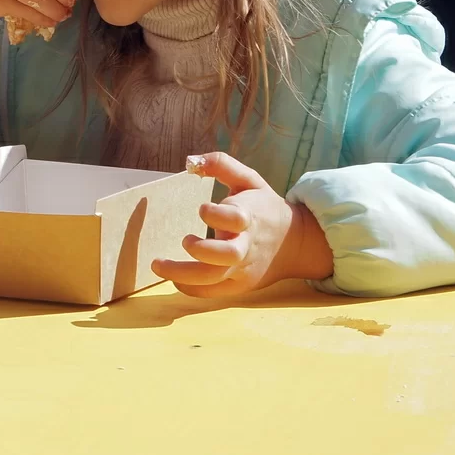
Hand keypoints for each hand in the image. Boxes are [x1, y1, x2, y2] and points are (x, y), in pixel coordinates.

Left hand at [153, 151, 333, 299]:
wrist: (296, 243)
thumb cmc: (264, 206)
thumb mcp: (249, 180)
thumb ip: (222, 165)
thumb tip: (191, 161)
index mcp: (250, 217)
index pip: (236, 218)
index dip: (217, 214)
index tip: (202, 209)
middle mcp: (247, 246)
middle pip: (227, 255)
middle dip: (201, 250)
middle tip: (184, 240)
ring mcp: (243, 269)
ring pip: (215, 278)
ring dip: (183, 274)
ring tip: (158, 264)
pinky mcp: (240, 285)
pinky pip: (214, 293)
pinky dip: (191, 288)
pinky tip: (173, 279)